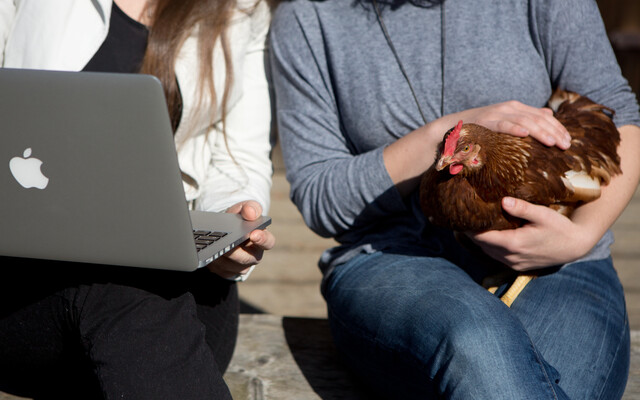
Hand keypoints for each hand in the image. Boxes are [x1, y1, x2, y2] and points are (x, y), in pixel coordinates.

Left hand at [206, 200, 274, 279]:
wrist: (224, 229)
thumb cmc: (237, 219)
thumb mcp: (244, 209)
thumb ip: (250, 208)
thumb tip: (251, 213)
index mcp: (262, 239)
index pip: (268, 242)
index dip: (262, 239)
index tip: (254, 233)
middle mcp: (253, 256)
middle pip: (245, 258)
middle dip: (235, 251)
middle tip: (226, 244)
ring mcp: (240, 266)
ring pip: (231, 265)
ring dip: (222, 256)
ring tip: (213, 246)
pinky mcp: (227, 272)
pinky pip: (220, 270)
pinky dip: (214, 261)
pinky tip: (208, 252)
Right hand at [460, 101, 570, 148]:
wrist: (453, 127)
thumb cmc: (482, 127)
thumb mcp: (506, 120)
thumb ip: (526, 116)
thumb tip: (548, 113)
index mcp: (517, 108)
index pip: (544, 116)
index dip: (558, 128)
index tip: (568, 142)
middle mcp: (509, 108)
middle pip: (538, 118)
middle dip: (554, 132)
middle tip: (566, 146)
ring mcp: (497, 114)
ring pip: (525, 121)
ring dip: (541, 132)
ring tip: (552, 143)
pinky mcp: (486, 122)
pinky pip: (502, 125)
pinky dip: (514, 129)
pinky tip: (525, 135)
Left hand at [466, 197, 596, 270]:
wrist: (575, 246)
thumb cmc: (559, 227)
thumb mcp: (543, 214)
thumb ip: (523, 208)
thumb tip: (503, 201)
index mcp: (513, 244)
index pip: (481, 237)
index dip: (469, 227)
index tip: (462, 215)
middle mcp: (511, 257)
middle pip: (482, 244)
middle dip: (473, 232)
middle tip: (466, 216)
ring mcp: (514, 264)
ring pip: (488, 251)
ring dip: (481, 239)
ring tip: (475, 223)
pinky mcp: (518, 266)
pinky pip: (497, 256)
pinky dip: (491, 246)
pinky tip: (491, 234)